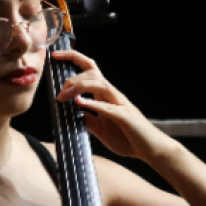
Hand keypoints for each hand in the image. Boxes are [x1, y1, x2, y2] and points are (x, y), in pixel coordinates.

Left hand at [52, 49, 177, 162]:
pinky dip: (93, 104)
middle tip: (58, 93)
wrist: (149, 149)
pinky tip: (80, 103)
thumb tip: (69, 113)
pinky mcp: (125, 117)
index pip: (89, 69)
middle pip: (92, 74)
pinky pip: (108, 107)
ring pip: (100, 85)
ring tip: (64, 97)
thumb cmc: (127, 137)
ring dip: (79, 87)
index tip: (55, 56)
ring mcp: (120, 104)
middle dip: (72, 78)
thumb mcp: (100, 128)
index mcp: (105, 96)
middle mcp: (113, 95)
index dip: (73, 58)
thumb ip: (87, 119)